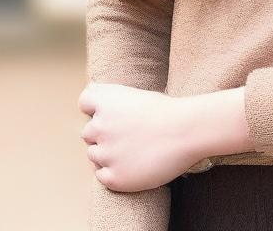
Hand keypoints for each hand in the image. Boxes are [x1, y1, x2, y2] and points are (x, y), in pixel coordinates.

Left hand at [78, 81, 199, 191]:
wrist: (187, 131)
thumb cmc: (168, 111)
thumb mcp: (138, 95)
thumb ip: (114, 99)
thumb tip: (95, 99)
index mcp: (106, 102)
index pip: (85, 102)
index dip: (96, 108)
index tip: (112, 113)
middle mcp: (100, 127)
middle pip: (88, 132)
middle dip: (103, 134)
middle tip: (128, 135)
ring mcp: (105, 154)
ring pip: (94, 155)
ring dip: (108, 154)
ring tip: (134, 150)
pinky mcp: (114, 177)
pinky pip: (101, 176)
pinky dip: (113, 173)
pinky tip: (133, 164)